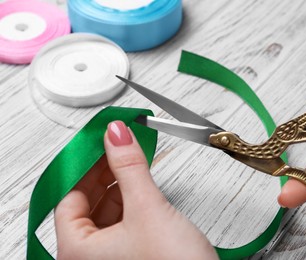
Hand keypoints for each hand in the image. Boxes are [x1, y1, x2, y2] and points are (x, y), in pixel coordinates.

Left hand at [55, 121, 217, 259]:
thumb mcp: (147, 208)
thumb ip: (129, 167)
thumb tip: (115, 135)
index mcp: (77, 252)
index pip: (69, 197)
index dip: (86, 167)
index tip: (100, 144)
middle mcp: (88, 259)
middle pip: (85, 205)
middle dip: (103, 174)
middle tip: (116, 149)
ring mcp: (110, 259)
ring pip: (104, 213)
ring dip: (118, 186)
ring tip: (130, 164)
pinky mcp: (130, 256)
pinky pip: (120, 223)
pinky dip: (128, 202)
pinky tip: (139, 188)